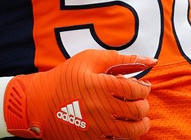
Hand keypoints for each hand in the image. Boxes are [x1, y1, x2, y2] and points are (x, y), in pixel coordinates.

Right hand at [4, 49, 156, 139]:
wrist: (39, 103)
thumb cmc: (66, 77)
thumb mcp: (89, 60)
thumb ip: (120, 59)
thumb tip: (150, 61)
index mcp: (99, 85)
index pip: (136, 89)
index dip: (144, 88)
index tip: (141, 87)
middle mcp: (100, 108)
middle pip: (138, 111)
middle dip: (144, 106)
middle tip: (139, 102)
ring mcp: (96, 127)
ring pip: (133, 131)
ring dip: (141, 124)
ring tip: (138, 118)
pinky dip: (125, 135)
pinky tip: (121, 127)